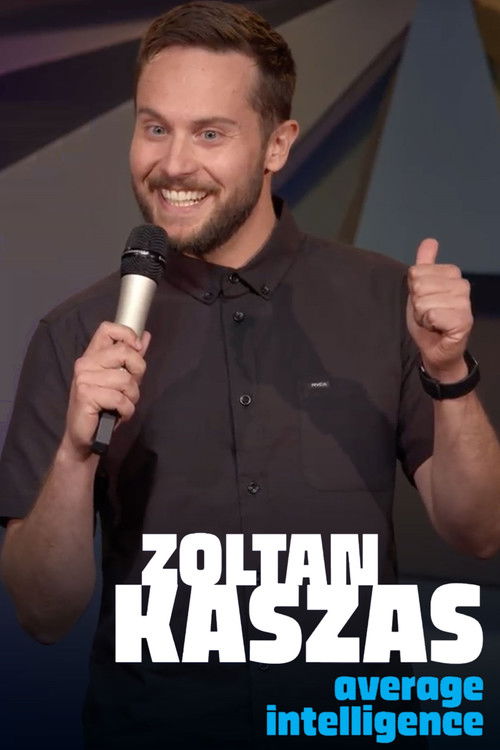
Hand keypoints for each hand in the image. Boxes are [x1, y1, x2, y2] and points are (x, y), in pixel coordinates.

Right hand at [61, 322, 150, 460]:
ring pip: (126, 380)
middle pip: (124, 352)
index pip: (108, 329)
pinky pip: (120, 398)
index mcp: (93, 356)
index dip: (127, 334)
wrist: (85, 438)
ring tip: (122, 405)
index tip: (137, 348)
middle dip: (138, 372)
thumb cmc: (103, 408)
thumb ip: (131, 359)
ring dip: (132, 397)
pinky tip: (118, 414)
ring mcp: (83, 378)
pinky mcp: (86, 394)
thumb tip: (145, 336)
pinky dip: (126, 410)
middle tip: (130, 389)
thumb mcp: (120, 380)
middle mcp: (85, 363)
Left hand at [406, 238, 472, 381]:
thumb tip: (430, 241)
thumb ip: (424, 265)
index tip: (424, 302)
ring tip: (433, 323)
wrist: (435, 349)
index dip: (413, 291)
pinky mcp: (464, 321)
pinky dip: (429, 325)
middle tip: (428, 315)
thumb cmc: (428, 320)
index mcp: (452, 274)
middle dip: (417, 304)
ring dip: (422, 317)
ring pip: (424, 301)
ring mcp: (465, 303)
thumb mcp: (420, 290)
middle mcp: (462, 285)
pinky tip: (438, 329)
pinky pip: (433, 315)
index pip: (416, 272)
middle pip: (419, 286)